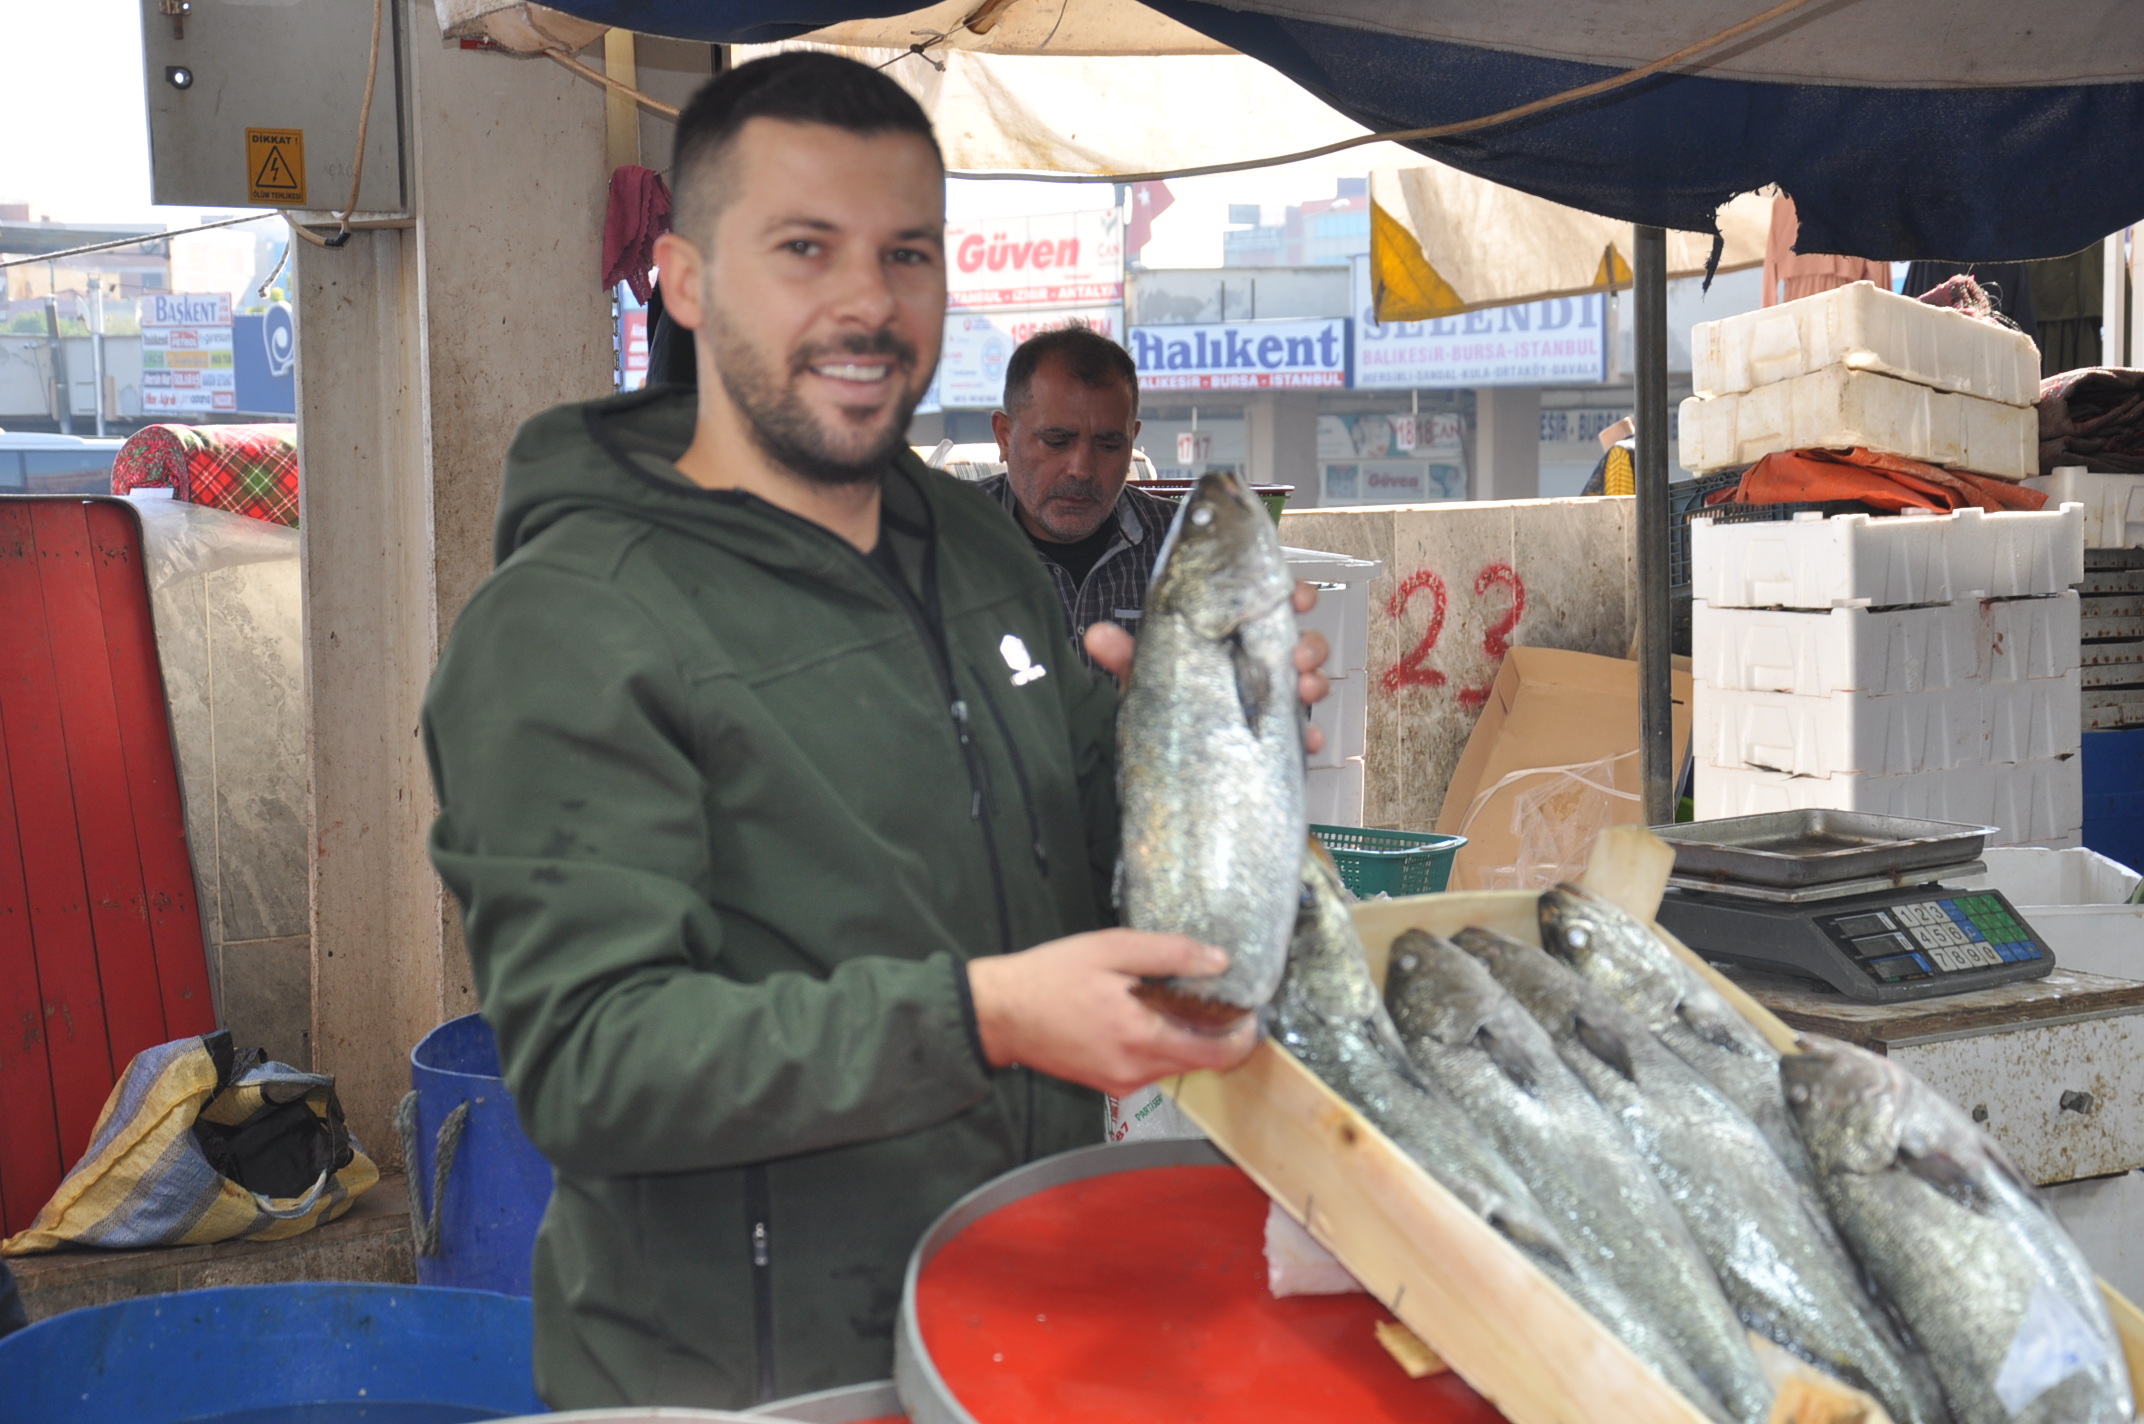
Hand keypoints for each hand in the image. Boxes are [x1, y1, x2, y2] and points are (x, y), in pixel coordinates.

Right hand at [967, 931, 1259, 1095]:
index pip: (1214, 1055)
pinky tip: (1149, 1017)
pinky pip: (1149, 1069)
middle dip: (1219, 1037)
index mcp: (1140, 1036)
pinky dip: (1160, 1046)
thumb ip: (1168, 954)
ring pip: (1174, 1066)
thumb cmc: (1050, 976)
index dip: (1242, 1038)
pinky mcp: (1107, 1086)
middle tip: (1225, 1001)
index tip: (1253, 1014)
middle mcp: (1135, 1071)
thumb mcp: (1109, 950)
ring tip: (1184, 1001)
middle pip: (1199, 1063)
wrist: (999, 1014)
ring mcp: (1120, 1083)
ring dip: (1187, 1040)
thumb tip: (1218, 961)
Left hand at [1084, 581, 1332, 753]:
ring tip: (1302, 690)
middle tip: (1299, 654)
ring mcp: (1271, 702)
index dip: (1287, 594)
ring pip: (1310, 681)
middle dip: (1310, 642)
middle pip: (1299, 640)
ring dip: (1314, 681)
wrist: (1170, 772)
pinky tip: (1305, 741)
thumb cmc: (1162, 714)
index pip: (1265, 605)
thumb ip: (1127, 658)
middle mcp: (1254, 667)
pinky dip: (1310, 736)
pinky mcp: (1280, 740)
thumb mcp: (1146, 683)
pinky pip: (1304, 734)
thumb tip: (1096, 635)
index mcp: (1229, 641)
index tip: (1293, 598)